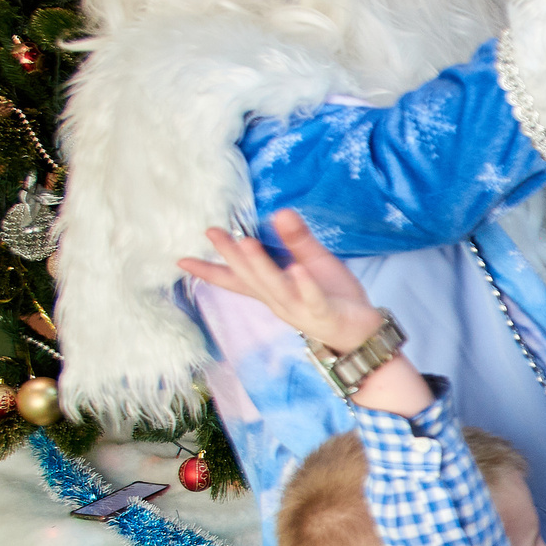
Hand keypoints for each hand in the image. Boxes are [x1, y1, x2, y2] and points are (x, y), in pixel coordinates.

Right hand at [178, 210, 385, 353]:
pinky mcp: (325, 313)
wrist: (364, 334)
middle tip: (212, 232)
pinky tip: (296, 268)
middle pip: (251, 277)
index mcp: (274, 289)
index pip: (238, 279)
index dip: (211, 270)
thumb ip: (296, 239)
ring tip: (245, 242)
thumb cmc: (334, 296)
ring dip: (260, 266)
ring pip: (275, 287)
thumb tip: (279, 211)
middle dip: (231, 255)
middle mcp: (280, 301)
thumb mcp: (313, 262)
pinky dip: (303, 284)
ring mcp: (301, 309)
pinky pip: (312, 298)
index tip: (181, 259)